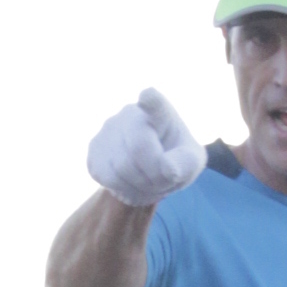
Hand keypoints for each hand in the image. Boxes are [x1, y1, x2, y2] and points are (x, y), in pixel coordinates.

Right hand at [86, 88, 204, 208]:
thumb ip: (184, 165)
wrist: (152, 168)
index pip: (154, 102)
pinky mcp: (94, 148)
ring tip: (149, 182)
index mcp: (161, 112)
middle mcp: (130, 113)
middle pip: (138, 150)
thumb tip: (168, 170)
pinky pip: (106, 177)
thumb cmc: (175, 160)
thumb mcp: (191, 163)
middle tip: (164, 180)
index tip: (147, 96)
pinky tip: (132, 183)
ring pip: (120, 168)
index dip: (150, 100)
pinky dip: (123, 189)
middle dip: (154, 175)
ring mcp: (108, 129)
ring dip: (140, 186)